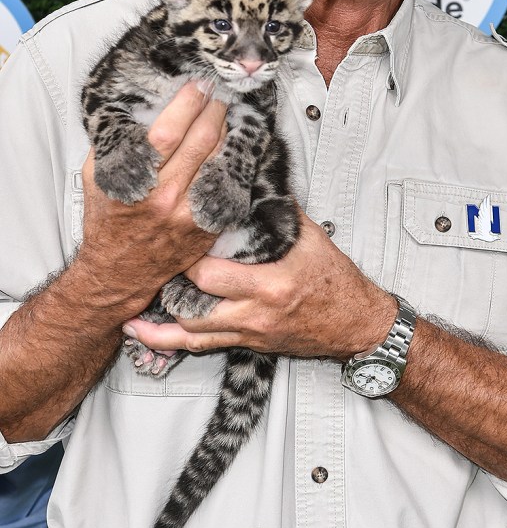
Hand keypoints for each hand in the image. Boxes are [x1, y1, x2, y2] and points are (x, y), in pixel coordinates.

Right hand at [76, 82, 226, 317]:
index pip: (169, 131)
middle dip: (214, 110)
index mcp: (138, 181)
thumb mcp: (98, 176)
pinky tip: (234, 146)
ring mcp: (192, 214)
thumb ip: (116, 143)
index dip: (188, 103)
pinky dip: (233, 162)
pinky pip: (229, 185)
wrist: (120, 270)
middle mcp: (167, 197)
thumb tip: (137, 106)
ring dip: (228, 131)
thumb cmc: (108, 219)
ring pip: (220, 160)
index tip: (197, 85)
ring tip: (228, 114)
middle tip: (219, 93)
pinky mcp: (208, 226)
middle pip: (202, 140)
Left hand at [123, 211, 395, 360]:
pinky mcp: (248, 345)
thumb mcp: (310, 238)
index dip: (186, 259)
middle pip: (194, 306)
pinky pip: (202, 347)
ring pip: (191, 334)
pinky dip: (171, 343)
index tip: (170, 238)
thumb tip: (250, 180)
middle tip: (147, 267)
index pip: (213, 275)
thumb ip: (276, 212)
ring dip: (159, 323)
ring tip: (129, 312)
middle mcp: (254, 313)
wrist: (356, 324)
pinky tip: (148, 335)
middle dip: (168, 286)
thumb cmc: (336, 282)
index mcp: (270, 283)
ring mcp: (249, 333)